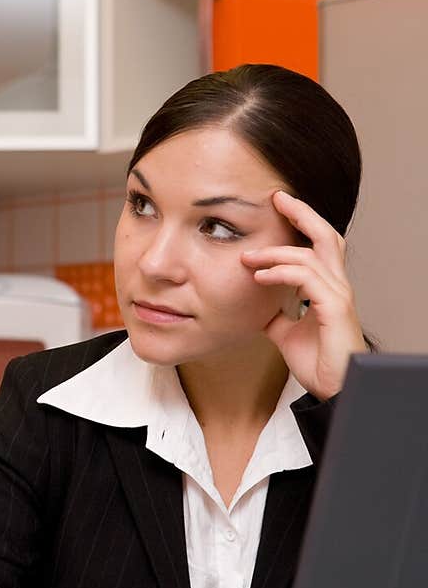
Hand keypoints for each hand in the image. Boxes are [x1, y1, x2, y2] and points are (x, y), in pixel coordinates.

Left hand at [241, 190, 366, 399]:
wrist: (333, 389)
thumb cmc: (316, 361)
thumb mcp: (285, 332)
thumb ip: (274, 313)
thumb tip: (254, 304)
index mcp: (327, 287)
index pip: (319, 244)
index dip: (302, 221)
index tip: (278, 204)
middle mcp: (337, 285)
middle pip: (326, 235)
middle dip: (302, 213)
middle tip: (277, 198)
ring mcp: (338, 295)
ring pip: (310, 255)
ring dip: (275, 253)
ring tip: (247, 258)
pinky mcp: (335, 308)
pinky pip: (306, 279)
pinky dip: (281, 273)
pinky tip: (259, 277)